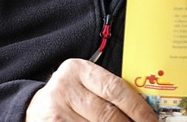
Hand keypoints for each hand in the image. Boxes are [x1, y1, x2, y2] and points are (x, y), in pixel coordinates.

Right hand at [26, 58, 157, 121]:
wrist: (35, 107)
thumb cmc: (71, 94)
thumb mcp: (87, 84)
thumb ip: (109, 91)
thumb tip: (144, 108)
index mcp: (79, 69)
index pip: (115, 89)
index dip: (137, 107)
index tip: (151, 120)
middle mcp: (65, 87)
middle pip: (106, 113)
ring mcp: (55, 110)